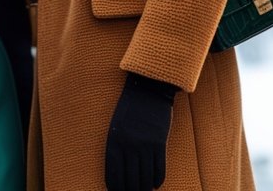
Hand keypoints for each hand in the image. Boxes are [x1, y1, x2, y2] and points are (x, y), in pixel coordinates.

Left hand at [104, 73, 175, 190]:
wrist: (147, 92)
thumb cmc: (129, 108)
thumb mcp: (116, 125)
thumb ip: (116, 144)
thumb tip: (118, 166)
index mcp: (113, 141)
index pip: (113, 171)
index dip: (115, 185)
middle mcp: (128, 146)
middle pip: (129, 177)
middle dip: (129, 189)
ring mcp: (144, 145)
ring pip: (144, 175)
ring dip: (143, 187)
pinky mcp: (159, 143)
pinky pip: (159, 168)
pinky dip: (157, 179)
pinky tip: (154, 184)